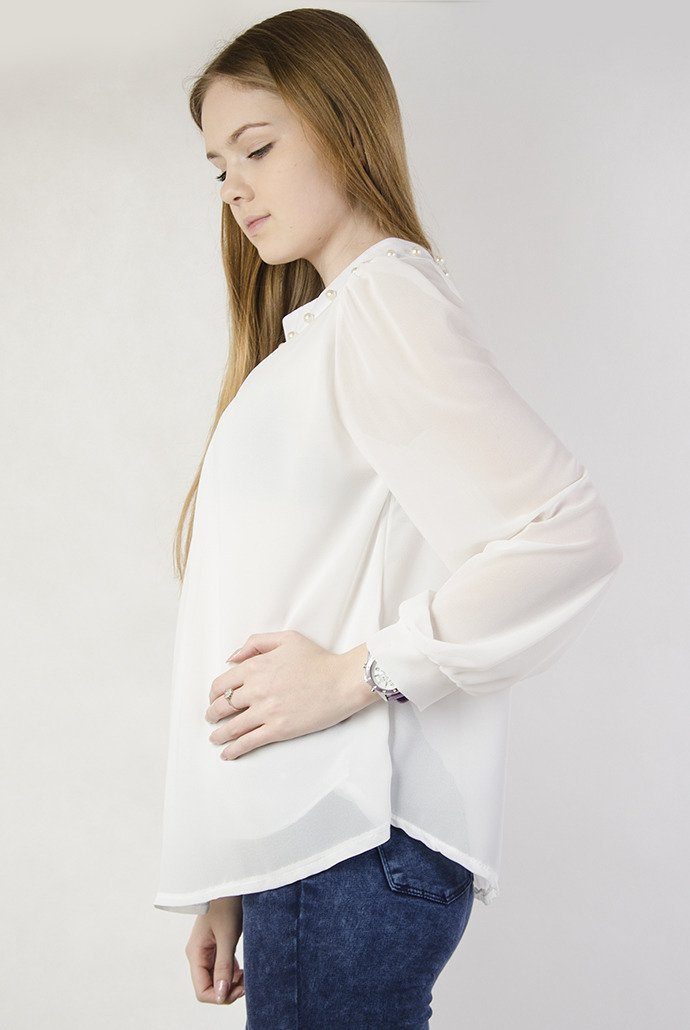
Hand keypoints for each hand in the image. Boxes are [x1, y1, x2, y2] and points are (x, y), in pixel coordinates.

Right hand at [185, 896, 243, 1004]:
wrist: (229, 881)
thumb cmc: (226, 904)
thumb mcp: (227, 936)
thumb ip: (224, 966)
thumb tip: (221, 996)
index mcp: (195, 953)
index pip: (201, 990)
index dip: (220, 996)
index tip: (241, 989)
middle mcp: (197, 954)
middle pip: (209, 986)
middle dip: (228, 990)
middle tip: (248, 983)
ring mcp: (205, 949)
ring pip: (216, 978)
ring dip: (232, 982)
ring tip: (248, 975)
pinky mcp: (215, 944)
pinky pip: (221, 967)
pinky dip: (233, 972)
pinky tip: (244, 969)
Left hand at [205, 632, 375, 759]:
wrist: (342, 681)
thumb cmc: (318, 659)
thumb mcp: (286, 639)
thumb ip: (256, 643)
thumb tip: (232, 658)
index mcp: (256, 667)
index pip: (222, 683)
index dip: (214, 693)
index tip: (215, 698)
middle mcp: (256, 689)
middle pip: (222, 706)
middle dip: (213, 714)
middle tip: (212, 718)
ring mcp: (266, 711)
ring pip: (232, 727)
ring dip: (219, 734)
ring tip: (215, 738)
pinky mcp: (279, 729)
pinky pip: (249, 742)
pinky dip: (234, 750)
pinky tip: (228, 753)